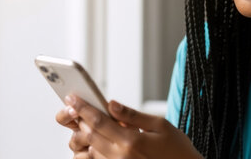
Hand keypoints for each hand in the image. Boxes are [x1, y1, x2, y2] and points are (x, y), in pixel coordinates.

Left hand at [56, 95, 202, 158]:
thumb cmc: (177, 151)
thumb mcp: (161, 126)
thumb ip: (133, 115)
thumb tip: (112, 104)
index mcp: (132, 142)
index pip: (99, 121)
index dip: (83, 108)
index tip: (72, 97)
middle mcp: (121, 157)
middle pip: (90, 135)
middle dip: (80, 119)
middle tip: (74, 106)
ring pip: (91, 149)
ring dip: (86, 135)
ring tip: (88, 122)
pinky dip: (93, 149)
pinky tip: (99, 141)